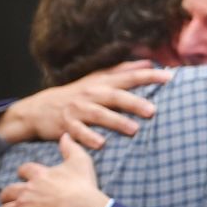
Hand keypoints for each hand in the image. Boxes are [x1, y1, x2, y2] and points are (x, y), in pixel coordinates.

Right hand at [0, 60, 170, 148]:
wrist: (37, 109)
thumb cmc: (76, 95)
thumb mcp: (97, 79)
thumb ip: (122, 71)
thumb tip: (149, 63)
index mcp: (101, 83)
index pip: (128, 77)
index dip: (148, 76)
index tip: (169, 76)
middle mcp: (90, 94)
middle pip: (115, 96)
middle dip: (133, 102)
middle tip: (153, 110)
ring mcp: (77, 110)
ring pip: (99, 114)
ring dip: (116, 121)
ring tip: (133, 129)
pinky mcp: (65, 124)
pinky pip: (78, 132)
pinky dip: (88, 137)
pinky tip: (101, 144)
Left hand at [0, 134, 109, 206]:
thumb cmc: (82, 187)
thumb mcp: (80, 162)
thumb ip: (71, 147)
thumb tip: (66, 135)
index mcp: (40, 175)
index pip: (26, 170)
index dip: (24, 172)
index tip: (23, 174)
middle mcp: (27, 190)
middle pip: (10, 190)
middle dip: (7, 194)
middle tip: (6, 197)